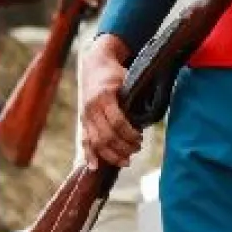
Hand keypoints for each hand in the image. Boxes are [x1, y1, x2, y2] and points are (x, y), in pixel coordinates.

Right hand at [78, 35, 140, 168]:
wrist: (94, 64)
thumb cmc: (116, 73)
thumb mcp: (127, 80)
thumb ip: (134, 97)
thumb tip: (149, 117)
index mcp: (104, 96)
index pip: (117, 122)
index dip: (130, 134)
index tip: (140, 138)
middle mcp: (92, 107)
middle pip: (106, 136)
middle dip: (123, 147)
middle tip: (137, 150)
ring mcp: (85, 115)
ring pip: (95, 142)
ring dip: (111, 155)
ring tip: (126, 160)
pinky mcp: (83, 121)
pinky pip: (84, 140)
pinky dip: (89, 154)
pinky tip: (95, 167)